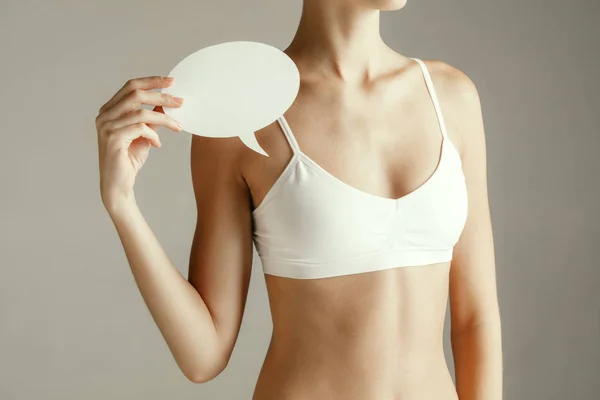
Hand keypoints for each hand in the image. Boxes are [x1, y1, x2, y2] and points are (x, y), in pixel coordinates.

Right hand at [95, 76, 183, 212]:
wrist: (118, 185)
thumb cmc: (129, 159)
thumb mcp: (144, 134)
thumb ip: (152, 118)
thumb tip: (167, 102)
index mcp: (109, 110)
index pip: (130, 87)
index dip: (151, 81)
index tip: (171, 81)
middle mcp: (104, 115)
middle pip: (135, 94)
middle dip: (161, 95)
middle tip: (181, 101)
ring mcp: (106, 127)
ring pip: (141, 112)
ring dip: (164, 118)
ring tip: (177, 126)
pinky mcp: (113, 139)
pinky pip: (140, 128)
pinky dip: (154, 135)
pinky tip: (157, 144)